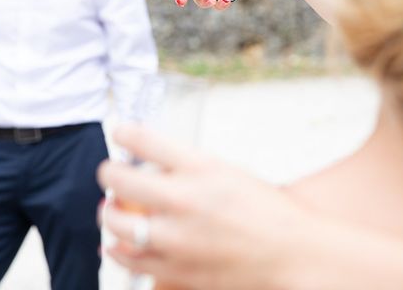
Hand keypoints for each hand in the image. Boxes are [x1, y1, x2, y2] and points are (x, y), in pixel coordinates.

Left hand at [97, 126, 302, 289]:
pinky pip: (129, 259)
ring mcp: (178, 238)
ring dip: (108, 212)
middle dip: (109, 173)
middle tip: (111, 173)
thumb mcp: (229, 171)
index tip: (120, 134)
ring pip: (116, 223)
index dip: (124, 133)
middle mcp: (186, 200)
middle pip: (120, 180)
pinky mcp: (177, 269)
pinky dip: (117, 248)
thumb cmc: (267, 210)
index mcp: (203, 168)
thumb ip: (189, 167)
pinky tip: (116, 242)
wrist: (293, 252)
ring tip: (113, 209)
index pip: (145, 140)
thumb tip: (150, 162)